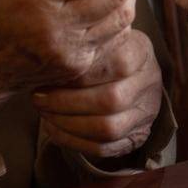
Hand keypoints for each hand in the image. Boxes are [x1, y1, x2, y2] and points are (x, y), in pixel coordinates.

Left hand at [34, 29, 163, 160]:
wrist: (135, 76)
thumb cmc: (109, 53)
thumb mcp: (104, 39)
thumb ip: (86, 45)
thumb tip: (50, 53)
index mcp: (142, 53)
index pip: (118, 64)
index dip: (83, 73)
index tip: (52, 72)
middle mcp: (149, 84)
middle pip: (111, 100)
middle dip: (67, 102)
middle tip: (38, 98)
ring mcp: (145, 114)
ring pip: (108, 129)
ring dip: (68, 124)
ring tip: (44, 113)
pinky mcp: (136, 137)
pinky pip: (103, 148)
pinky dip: (73, 141)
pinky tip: (53, 129)